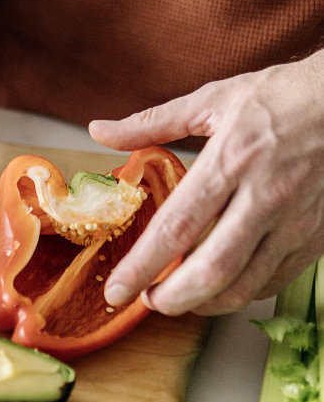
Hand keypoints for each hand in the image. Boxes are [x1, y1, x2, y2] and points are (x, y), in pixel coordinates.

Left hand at [89, 52, 323, 315]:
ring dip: (204, 304)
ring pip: (244, 285)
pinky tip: (220, 287)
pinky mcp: (315, 236)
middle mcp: (264, 196)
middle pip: (211, 270)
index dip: (142, 266)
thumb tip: (99, 131)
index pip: (177, 228)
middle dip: (171, 298)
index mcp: (231, 160)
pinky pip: (273, 281)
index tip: (116, 290)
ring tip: (178, 298)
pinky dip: (241, 293)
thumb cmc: (280, 97)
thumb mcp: (213, 100)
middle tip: (146, 301)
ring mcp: (294, 221)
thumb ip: (152, 123)